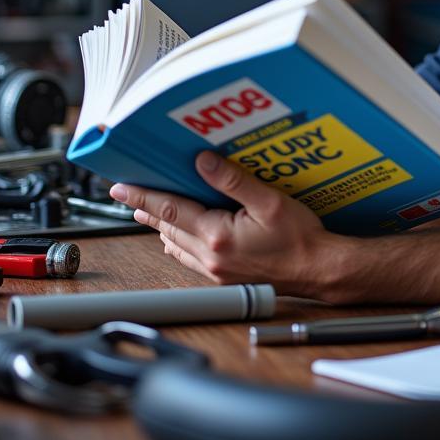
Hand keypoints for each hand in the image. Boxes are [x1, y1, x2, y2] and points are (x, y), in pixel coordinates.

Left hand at [110, 151, 333, 294]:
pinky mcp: (224, 277)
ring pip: (176, 245)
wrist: (318, 269)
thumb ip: (233, 181)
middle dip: (148, 209)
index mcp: (218, 235)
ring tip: (148, 212)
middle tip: (129, 194)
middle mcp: (211, 256)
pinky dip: (178, 244)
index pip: (170, 210)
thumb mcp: (270, 201)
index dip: (143, 195)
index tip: (120, 187)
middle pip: (168, 228)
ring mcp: (216, 271)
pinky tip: (177, 238)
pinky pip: (190, 259)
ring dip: (161, 227)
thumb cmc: (300, 237)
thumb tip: (204, 162)